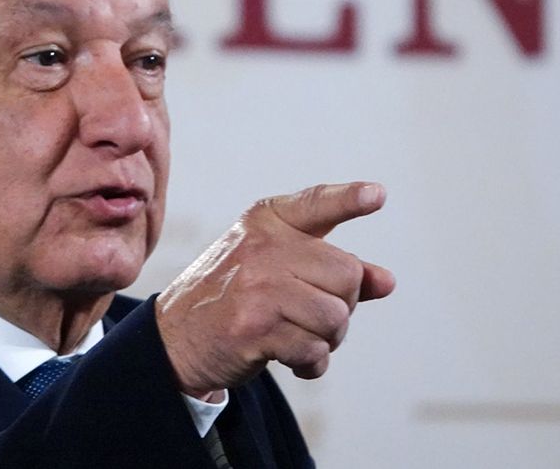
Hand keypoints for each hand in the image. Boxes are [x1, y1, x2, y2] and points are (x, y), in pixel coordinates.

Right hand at [155, 182, 394, 400]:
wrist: (174, 339)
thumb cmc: (233, 299)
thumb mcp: (276, 268)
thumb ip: (329, 269)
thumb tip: (386, 281)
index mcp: (267, 222)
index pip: (316, 204)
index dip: (350, 199)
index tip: (378, 195)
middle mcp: (263, 246)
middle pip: (347, 275)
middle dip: (342, 305)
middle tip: (312, 317)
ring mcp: (258, 285)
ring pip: (336, 317)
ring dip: (327, 339)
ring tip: (300, 337)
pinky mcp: (254, 326)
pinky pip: (315, 349)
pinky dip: (311, 363)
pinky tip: (291, 359)